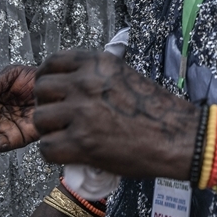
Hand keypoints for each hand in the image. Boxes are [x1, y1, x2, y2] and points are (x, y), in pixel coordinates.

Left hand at [32, 50, 197, 178]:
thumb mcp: (125, 74)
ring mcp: (82, 113)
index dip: (48, 77)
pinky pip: (47, 148)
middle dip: (47, 104)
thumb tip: (73, 79)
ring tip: (64, 137)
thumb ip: (97, 74)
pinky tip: (68, 153)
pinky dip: (54, 154)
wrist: (176, 135)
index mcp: (97, 63)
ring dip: (49, 131)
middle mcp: (85, 83)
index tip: (52, 90)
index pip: (53, 62)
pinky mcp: (82, 143)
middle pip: (41, 90)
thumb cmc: (155, 108)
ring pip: (40, 120)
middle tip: (58, 117)